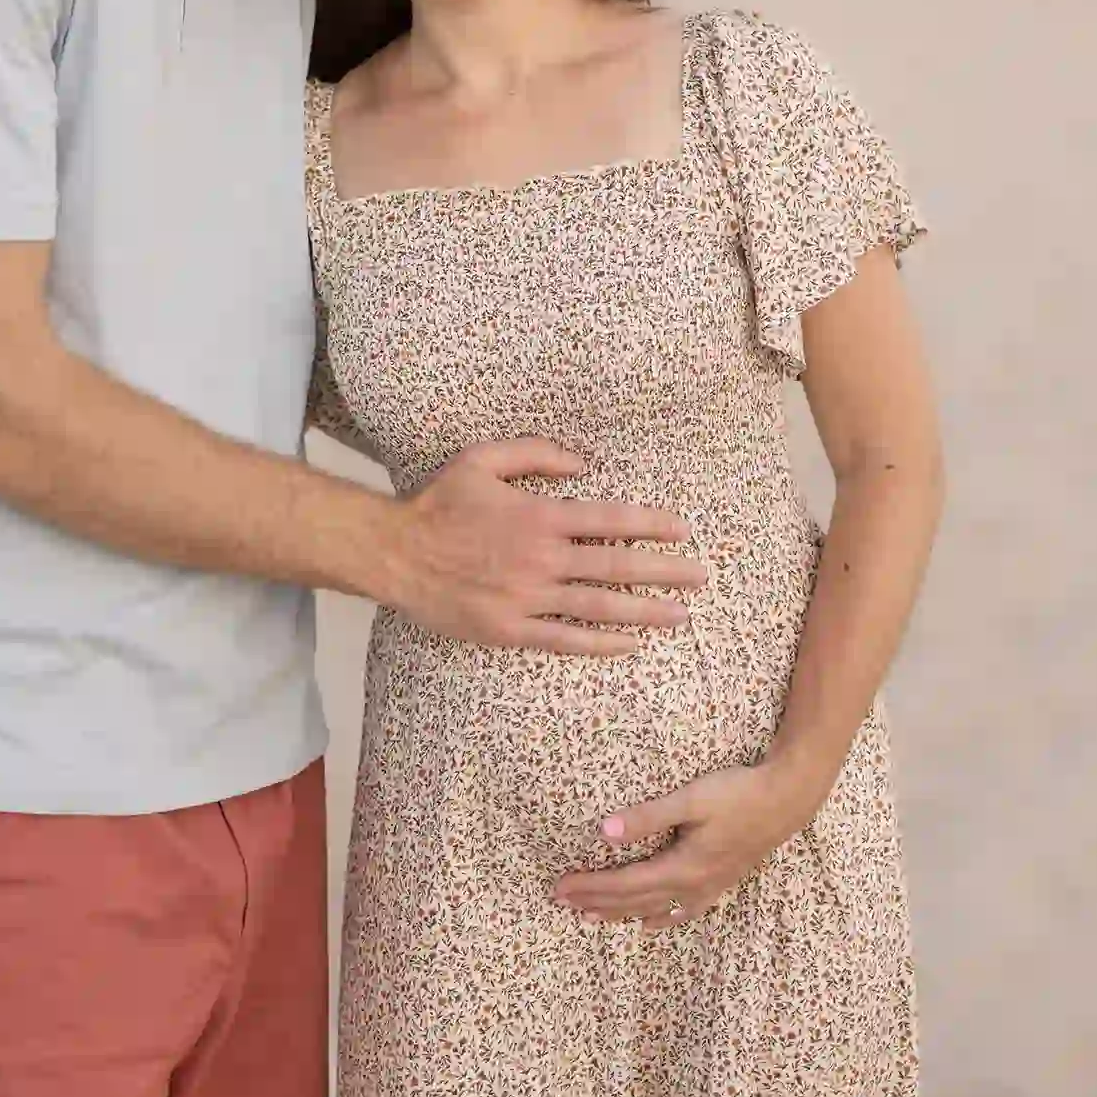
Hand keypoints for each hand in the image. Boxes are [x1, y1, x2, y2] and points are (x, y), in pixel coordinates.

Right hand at [386, 439, 706, 657]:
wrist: (395, 554)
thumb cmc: (439, 504)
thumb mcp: (482, 459)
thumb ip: (535, 453)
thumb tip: (585, 463)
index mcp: (538, 515)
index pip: (609, 518)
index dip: (651, 523)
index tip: (683, 529)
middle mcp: (540, 558)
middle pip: (616, 565)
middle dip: (665, 571)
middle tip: (701, 576)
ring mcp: (527, 598)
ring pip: (599, 606)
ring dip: (646, 611)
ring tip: (682, 615)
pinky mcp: (511, 630)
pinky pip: (566, 640)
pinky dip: (602, 643)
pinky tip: (632, 643)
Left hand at [551, 758, 820, 926]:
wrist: (787, 800)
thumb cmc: (737, 793)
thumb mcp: (690, 799)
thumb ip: (647, 816)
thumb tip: (603, 832)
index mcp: (682, 867)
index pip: (624, 883)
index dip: (590, 886)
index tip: (559, 887)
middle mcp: (692, 886)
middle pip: (633, 901)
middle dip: (596, 902)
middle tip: (560, 903)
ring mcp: (708, 888)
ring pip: (655, 910)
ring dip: (620, 914)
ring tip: (590, 918)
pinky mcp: (720, 882)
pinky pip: (683, 911)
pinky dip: (661, 920)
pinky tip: (649, 925)